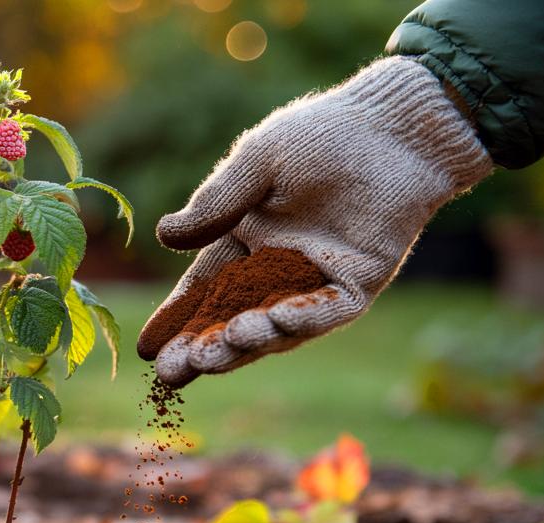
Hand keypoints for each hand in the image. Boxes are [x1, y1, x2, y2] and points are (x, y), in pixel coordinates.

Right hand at [137, 57, 492, 386]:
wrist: (394, 127)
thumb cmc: (322, 135)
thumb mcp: (257, 164)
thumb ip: (216, 204)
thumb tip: (164, 237)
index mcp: (245, 241)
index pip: (203, 290)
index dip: (177, 320)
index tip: (149, 350)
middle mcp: (277, 269)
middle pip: (232, 319)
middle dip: (203, 348)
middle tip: (174, 373)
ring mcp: (316, 282)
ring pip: (275, 326)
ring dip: (244, 343)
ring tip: (215, 353)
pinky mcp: (356, 285)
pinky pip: (324, 312)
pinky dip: (301, 319)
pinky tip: (275, 321)